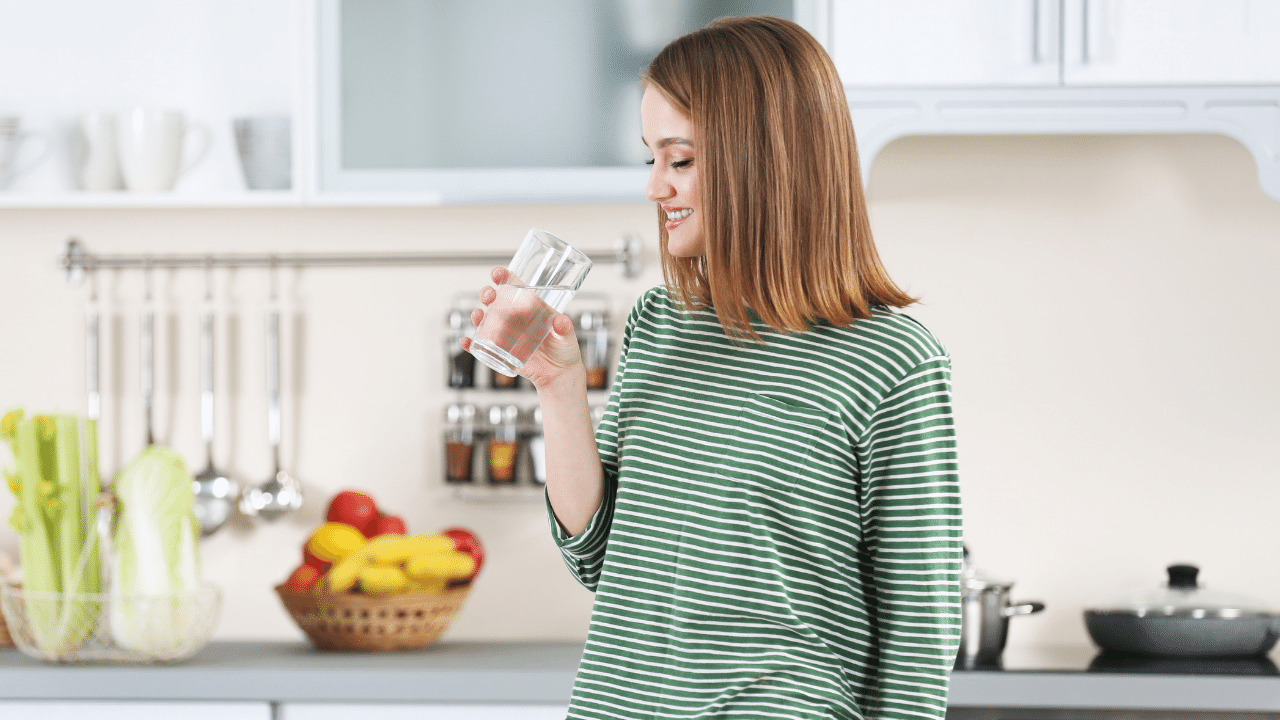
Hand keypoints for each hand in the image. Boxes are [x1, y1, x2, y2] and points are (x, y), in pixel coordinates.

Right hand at [459, 267, 584, 389]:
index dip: (503, 277)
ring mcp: (506, 334)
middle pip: (495, 301)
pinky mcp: (501, 352)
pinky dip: (470, 344)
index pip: (514, 287)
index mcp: (530, 307)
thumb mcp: (567, 336)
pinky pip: (481, 346)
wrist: (558, 375)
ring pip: (485, 320)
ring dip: (476, 315)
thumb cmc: (564, 351)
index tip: (497, 274)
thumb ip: (565, 328)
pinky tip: (466, 342)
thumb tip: (560, 320)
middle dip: (487, 294)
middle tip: (489, 296)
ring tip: (477, 317)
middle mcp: (515, 318)